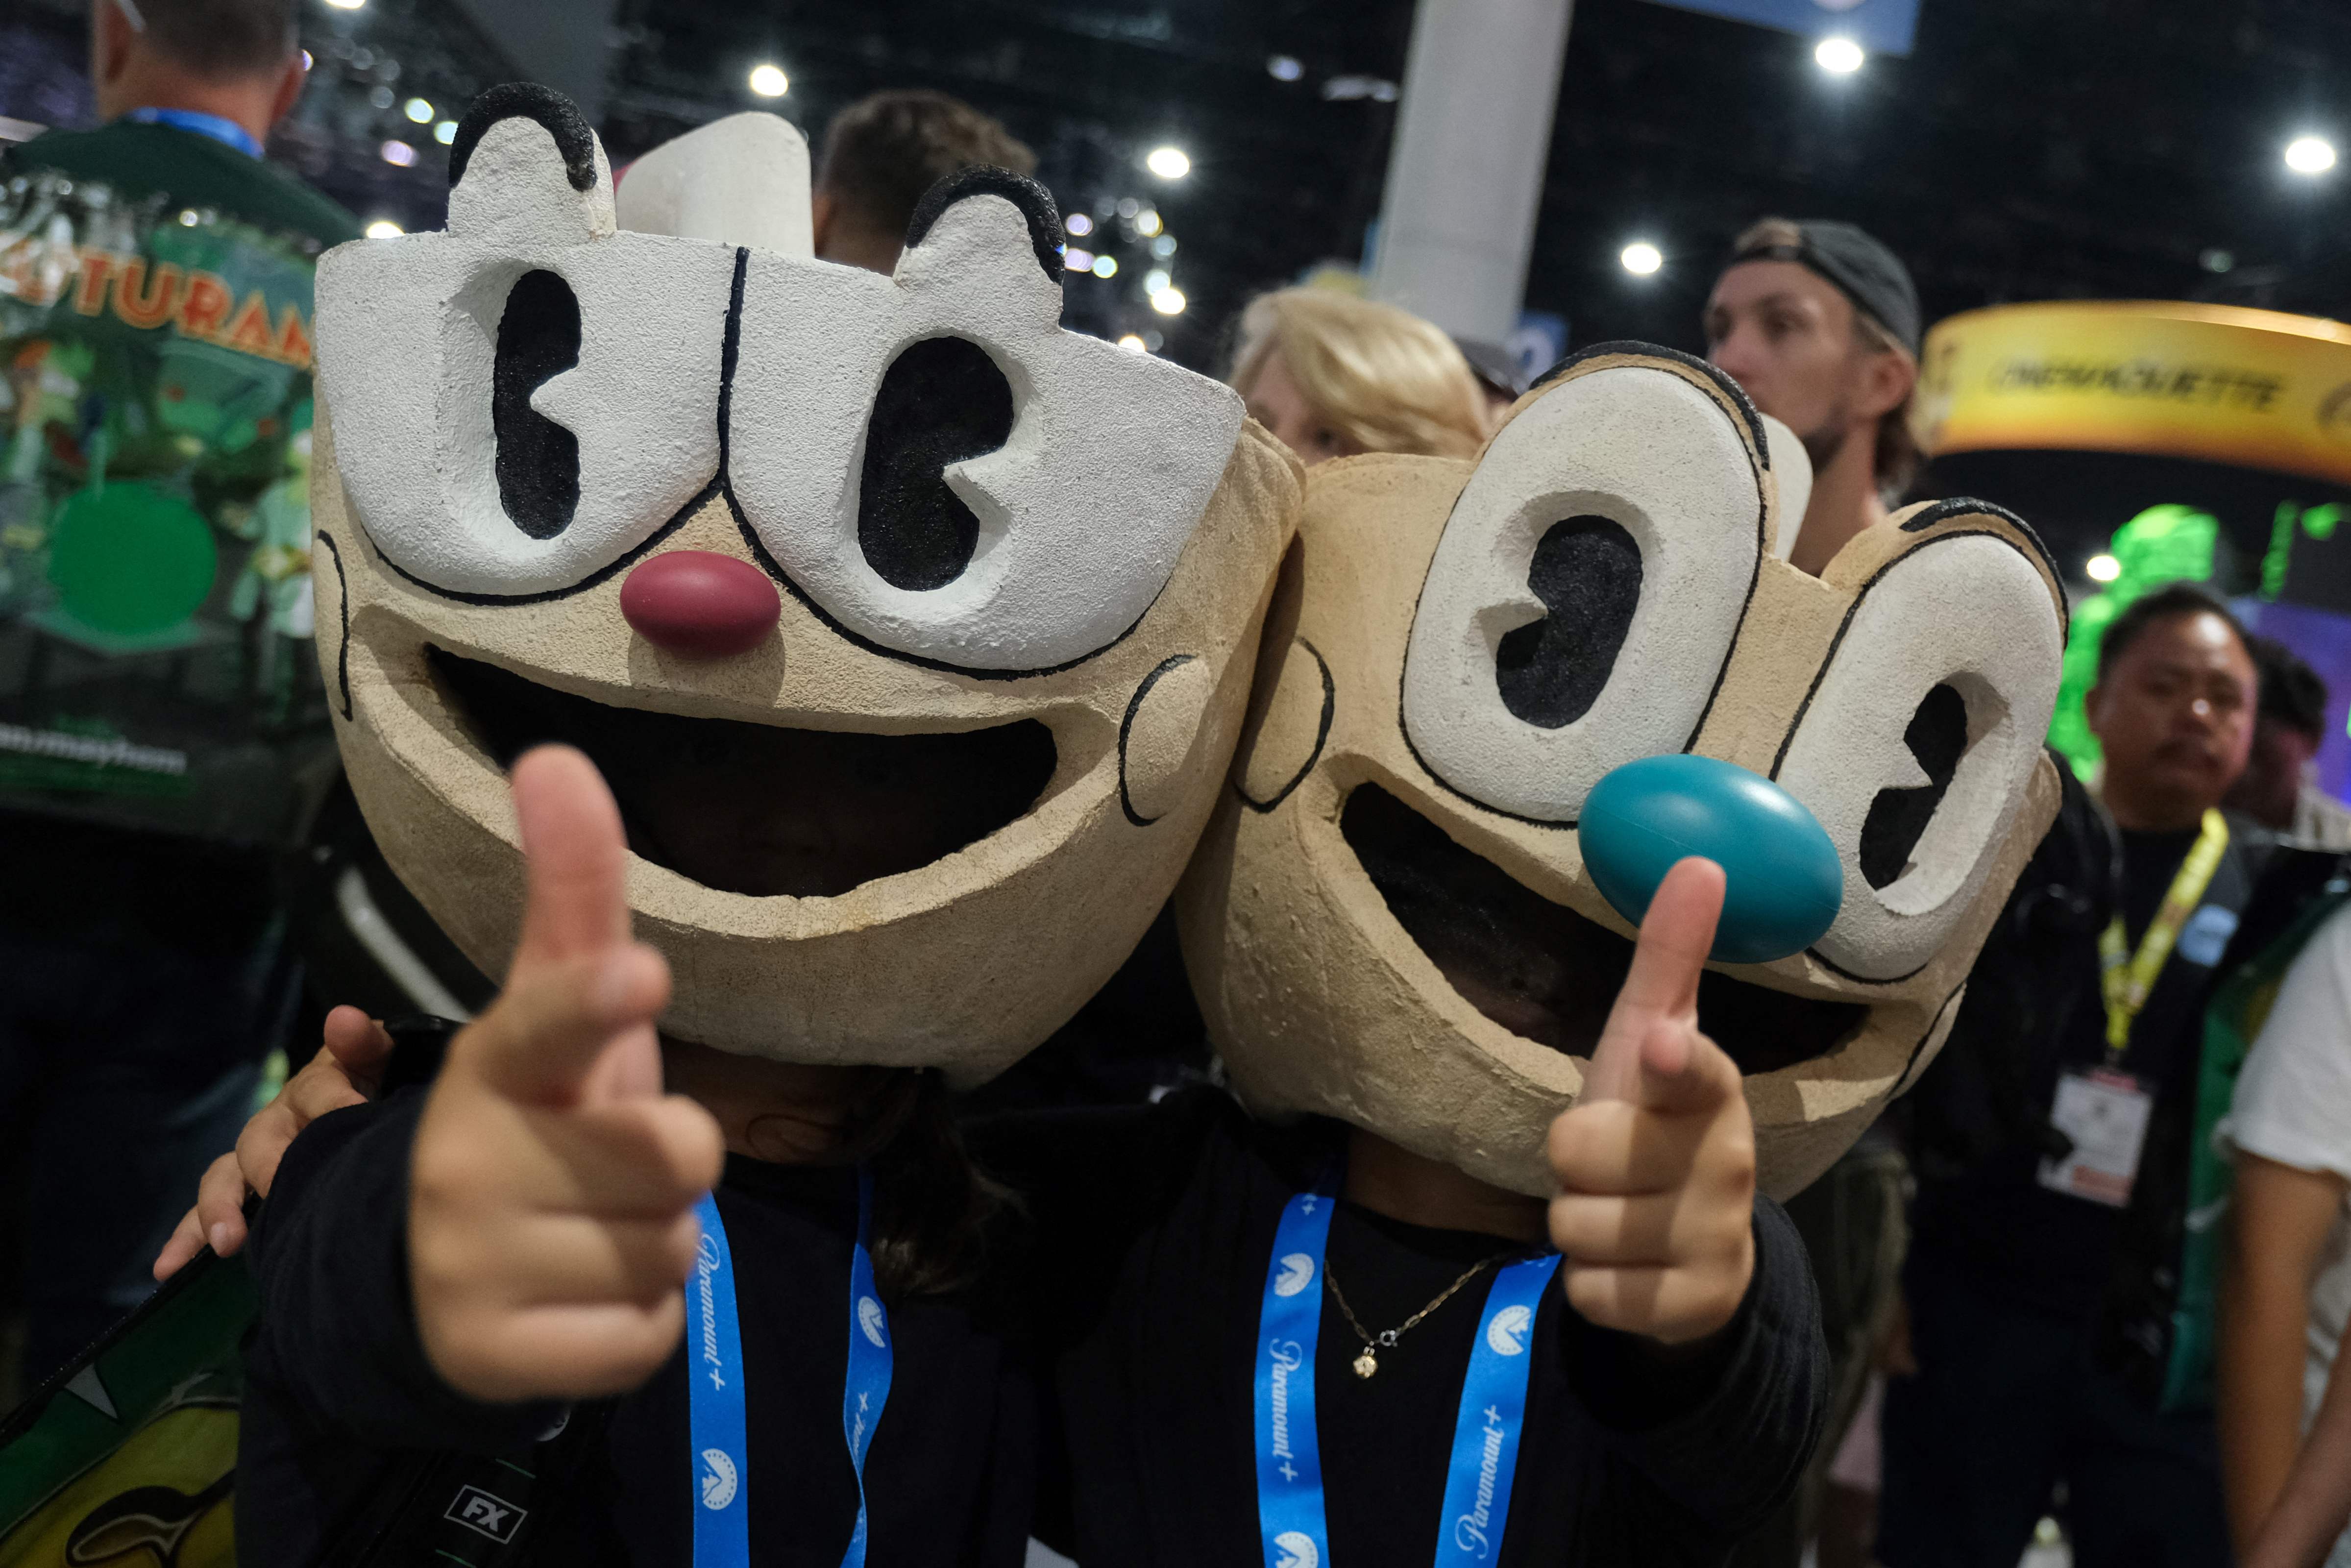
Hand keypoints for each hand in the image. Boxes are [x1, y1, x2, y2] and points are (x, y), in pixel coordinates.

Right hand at [153, 1006, 396, 1279]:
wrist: (372, 1112)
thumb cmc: (373, 1085)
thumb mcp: (379, 1060)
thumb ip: (364, 1042)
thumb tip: (344, 1020)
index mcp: (311, 1091)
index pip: (317, 1092)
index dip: (335, 1102)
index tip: (355, 1115)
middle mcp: (275, 1125)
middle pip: (260, 1142)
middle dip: (268, 1167)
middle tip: (278, 1186)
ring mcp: (253, 1163)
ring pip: (223, 1182)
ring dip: (218, 1210)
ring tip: (225, 1241)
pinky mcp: (242, 1197)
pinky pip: (205, 1219)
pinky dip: (186, 1241)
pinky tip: (169, 1268)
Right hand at [407, 745, 723, 1401]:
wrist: (441, 1270)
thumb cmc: (538, 1113)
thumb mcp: (561, 1009)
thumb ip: (573, 892)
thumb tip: (556, 753)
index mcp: (497, 1066)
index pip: (551, 1024)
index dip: (598, 1001)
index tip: (641, 976)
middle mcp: (465, 1160)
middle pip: (675, 1154)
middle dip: (672, 1165)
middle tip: (616, 1165)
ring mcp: (469, 1263)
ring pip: (667, 1247)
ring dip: (655, 1242)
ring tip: (594, 1228)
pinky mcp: (493, 1354)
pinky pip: (645, 1334)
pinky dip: (634, 1322)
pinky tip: (578, 1298)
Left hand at [1546, 858, 1757, 1346]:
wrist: (1698, 1251)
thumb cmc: (1654, 1123)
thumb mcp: (1649, 1041)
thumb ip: (1667, 958)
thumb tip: (1699, 860)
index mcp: (1710, 1092)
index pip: (1695, 1071)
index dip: (1674, 1059)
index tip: (1659, 1044)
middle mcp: (1727, 1165)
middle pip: (1582, 1154)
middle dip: (1572, 1161)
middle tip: (1607, 1161)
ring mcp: (1718, 1239)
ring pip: (1580, 1227)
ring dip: (1578, 1224)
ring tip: (1615, 1211)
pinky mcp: (1696, 1306)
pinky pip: (1593, 1292)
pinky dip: (1590, 1284)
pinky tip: (1626, 1268)